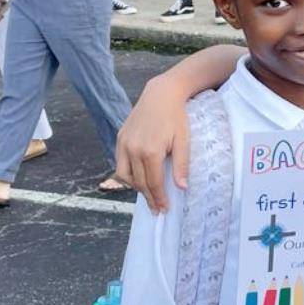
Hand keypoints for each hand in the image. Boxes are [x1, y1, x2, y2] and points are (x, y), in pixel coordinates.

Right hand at [114, 76, 190, 212]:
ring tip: (148, 195)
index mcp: (151, 152)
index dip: (159, 198)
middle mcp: (133, 149)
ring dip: (136, 188)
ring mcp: (124, 143)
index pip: (154, 183)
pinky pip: (120, 163)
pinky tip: (138, 179)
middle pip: (139, 182)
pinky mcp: (120, 138)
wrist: (161, 95)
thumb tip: (182, 188)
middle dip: (148, 198)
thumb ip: (181, 165)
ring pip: (125, 175)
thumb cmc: (177, 117)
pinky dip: (127, 175)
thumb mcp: (184, 141)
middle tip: (157, 209)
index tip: (164, 209)